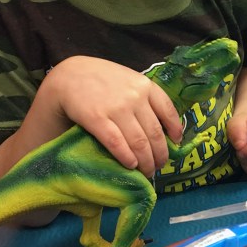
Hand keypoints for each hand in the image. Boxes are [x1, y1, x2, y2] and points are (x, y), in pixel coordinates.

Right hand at [45, 56, 182, 176]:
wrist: (70, 75)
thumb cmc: (103, 79)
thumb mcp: (130, 80)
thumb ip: (146, 97)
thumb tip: (165, 126)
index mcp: (146, 86)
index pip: (168, 112)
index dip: (175, 131)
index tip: (176, 144)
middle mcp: (135, 97)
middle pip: (154, 133)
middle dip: (160, 154)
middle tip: (159, 166)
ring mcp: (116, 108)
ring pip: (139, 142)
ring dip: (146, 162)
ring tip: (147, 171)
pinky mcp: (97, 118)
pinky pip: (117, 144)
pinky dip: (127, 158)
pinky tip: (131, 165)